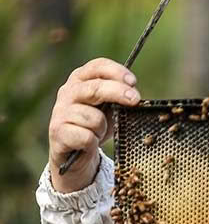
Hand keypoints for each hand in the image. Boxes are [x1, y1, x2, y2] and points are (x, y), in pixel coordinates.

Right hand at [49, 57, 140, 192]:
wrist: (73, 156)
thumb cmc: (94, 128)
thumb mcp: (109, 111)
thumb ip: (118, 100)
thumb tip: (134, 96)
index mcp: (80, 80)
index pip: (97, 67)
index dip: (116, 71)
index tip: (133, 82)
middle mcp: (67, 92)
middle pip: (95, 88)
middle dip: (118, 92)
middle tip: (135, 100)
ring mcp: (60, 111)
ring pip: (94, 118)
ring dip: (102, 129)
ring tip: (97, 134)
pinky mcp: (58, 131)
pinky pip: (87, 137)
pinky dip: (93, 143)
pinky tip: (88, 144)